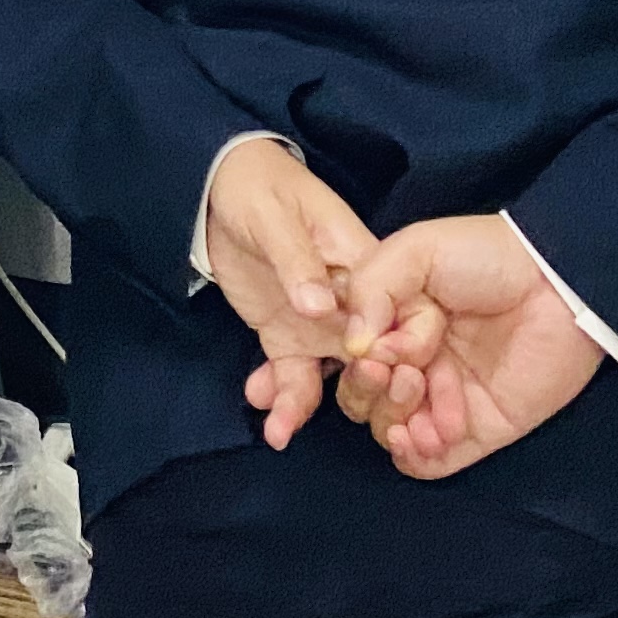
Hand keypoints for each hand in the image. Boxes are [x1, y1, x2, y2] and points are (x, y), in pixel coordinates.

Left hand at [202, 141, 403, 450]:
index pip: (401, 312)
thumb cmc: (258, 187)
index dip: (401, 349)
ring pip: (334, 375)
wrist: (216, 189)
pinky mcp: (288, 337)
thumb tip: (320, 307)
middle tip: (345, 412)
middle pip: (376, 357)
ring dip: (311, 405)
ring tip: (281, 429)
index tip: (383, 374)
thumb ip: (298, 261)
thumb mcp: (275, 217)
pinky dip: (283, 400)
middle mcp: (350, 304)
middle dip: (365, 392)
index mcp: (363, 265)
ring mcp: (319, 324)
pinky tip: (270, 423)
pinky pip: (292, 375)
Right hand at [330, 215, 606, 477]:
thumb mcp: (417, 250)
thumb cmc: (486, 256)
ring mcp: (445, 400)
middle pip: (362, 399)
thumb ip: (372, 287)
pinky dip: (417, 457)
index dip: (353, 360)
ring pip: (391, 431)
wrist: (558, 285)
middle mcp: (412, 363)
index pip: (350, 357)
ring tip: (419, 392)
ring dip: (393, 421)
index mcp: (392, 322)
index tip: (372, 352)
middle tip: (402, 372)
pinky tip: (424, 436)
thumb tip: (354, 344)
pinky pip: (432, 463)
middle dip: (370, 392)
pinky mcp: (478, 430)